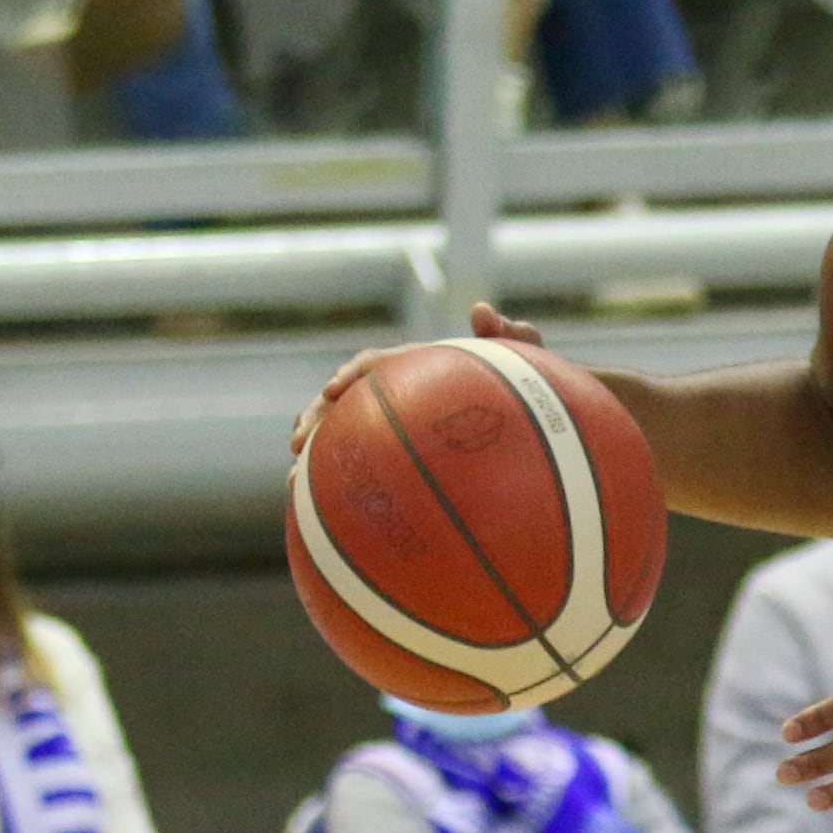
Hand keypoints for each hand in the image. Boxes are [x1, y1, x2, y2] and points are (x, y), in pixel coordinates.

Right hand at [295, 306, 549, 468]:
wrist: (537, 429)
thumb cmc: (531, 393)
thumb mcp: (526, 362)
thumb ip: (510, 334)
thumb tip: (481, 310)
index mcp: (417, 368)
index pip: (375, 365)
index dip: (352, 375)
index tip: (336, 389)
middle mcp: (397, 396)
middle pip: (342, 403)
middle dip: (314, 419)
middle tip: (298, 445)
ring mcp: (393, 429)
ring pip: (343, 439)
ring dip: (314, 458)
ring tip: (295, 485)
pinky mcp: (397, 462)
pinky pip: (364, 474)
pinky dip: (340, 491)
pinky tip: (325, 523)